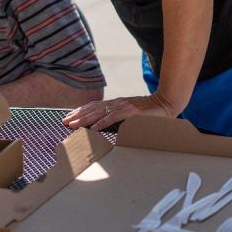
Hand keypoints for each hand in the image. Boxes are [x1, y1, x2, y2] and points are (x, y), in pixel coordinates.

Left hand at [62, 93, 178, 130]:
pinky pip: (114, 117)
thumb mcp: (130, 115)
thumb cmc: (149, 113)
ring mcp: (124, 106)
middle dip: (77, 116)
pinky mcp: (132, 112)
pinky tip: (95, 127)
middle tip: (64, 122)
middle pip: (93, 109)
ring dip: (85, 119)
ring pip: (100, 112)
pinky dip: (103, 122)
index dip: (80, 111)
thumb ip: (118, 118)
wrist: (166, 104)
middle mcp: (117, 103)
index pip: (93, 106)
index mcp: (116, 104)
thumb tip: (103, 126)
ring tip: (74, 125)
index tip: (68, 117)